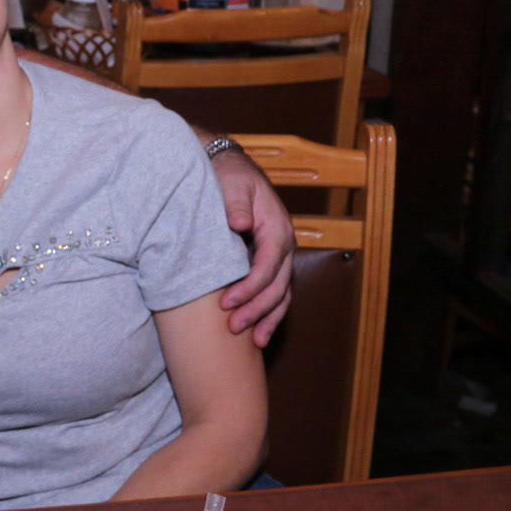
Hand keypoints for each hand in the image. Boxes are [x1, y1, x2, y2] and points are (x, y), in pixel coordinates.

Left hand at [210, 147, 294, 345]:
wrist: (231, 168)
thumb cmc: (229, 176)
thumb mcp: (231, 182)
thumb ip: (234, 202)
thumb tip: (240, 221)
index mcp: (276, 227)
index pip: (268, 265)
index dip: (249, 287)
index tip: (226, 303)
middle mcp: (284, 244)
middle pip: (277, 285)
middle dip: (257, 309)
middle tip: (233, 327)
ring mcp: (280, 256)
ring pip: (282, 294)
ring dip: (268, 318)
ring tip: (253, 341)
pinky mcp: (271, 262)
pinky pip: (277, 292)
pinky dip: (270, 314)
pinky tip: (260, 333)